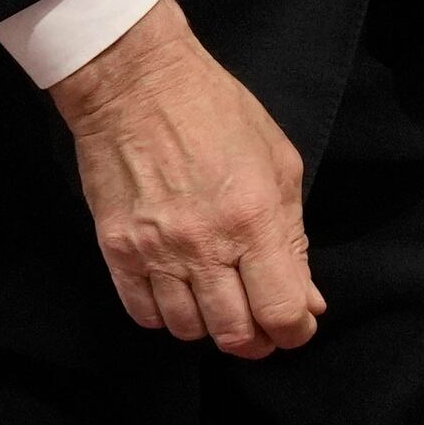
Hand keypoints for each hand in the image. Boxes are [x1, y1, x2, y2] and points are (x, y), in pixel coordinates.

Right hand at [49, 0, 316, 356]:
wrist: (136, 84)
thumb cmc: (217, 114)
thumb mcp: (280, 166)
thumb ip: (294, 239)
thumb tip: (307, 300)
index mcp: (254, 220)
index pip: (281, 312)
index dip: (295, 331)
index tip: (297, 324)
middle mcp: (204, 244)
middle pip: (234, 335)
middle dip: (256, 340)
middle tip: (259, 323)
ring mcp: (155, 250)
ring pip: (187, 329)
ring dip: (210, 326)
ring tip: (218, 300)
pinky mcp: (116, 249)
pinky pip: (143, 312)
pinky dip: (166, 315)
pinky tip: (178, 292)